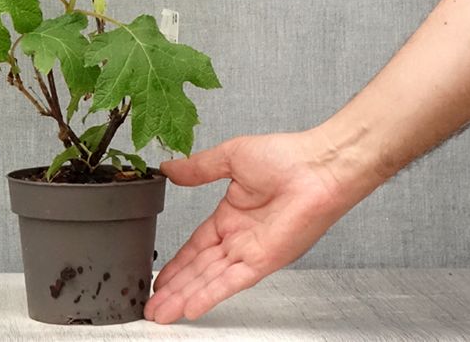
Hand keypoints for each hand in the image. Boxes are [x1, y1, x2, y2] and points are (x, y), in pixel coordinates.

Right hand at [144, 129, 360, 323]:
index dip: (177, 264)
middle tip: (151, 306)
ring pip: (209, 279)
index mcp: (231, 215)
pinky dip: (211, 294)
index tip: (160, 277)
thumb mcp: (229, 157)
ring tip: (161, 313)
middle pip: (199, 269)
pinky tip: (191, 307)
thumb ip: (197, 168)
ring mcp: (251, 251)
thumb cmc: (285, 157)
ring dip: (184, 297)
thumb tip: (169, 169)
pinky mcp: (264, 260)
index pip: (196, 246)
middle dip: (174, 288)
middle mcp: (239, 238)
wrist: (318, 167)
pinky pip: (231, 281)